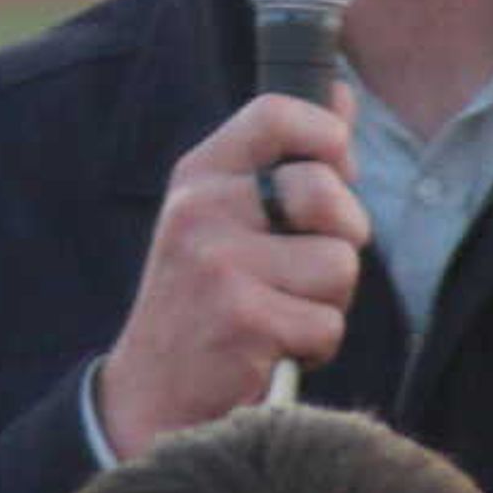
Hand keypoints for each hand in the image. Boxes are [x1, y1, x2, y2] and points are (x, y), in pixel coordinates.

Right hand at [91, 91, 366, 459]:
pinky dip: (313, 347)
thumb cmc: (205, 302)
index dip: (327, 136)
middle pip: (326, 193)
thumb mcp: (222, 219)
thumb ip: (282, 160)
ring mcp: (218, 264)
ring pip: (339, 265)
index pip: (276, 113)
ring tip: (280, 315)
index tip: (336, 173)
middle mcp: (201, 210)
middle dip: (341, 239)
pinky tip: (271, 351)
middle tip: (304, 269)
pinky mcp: (242, 320)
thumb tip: (342, 95)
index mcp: (199, 176)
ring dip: (326, 303)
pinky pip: (328, 324)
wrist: (151, 397)